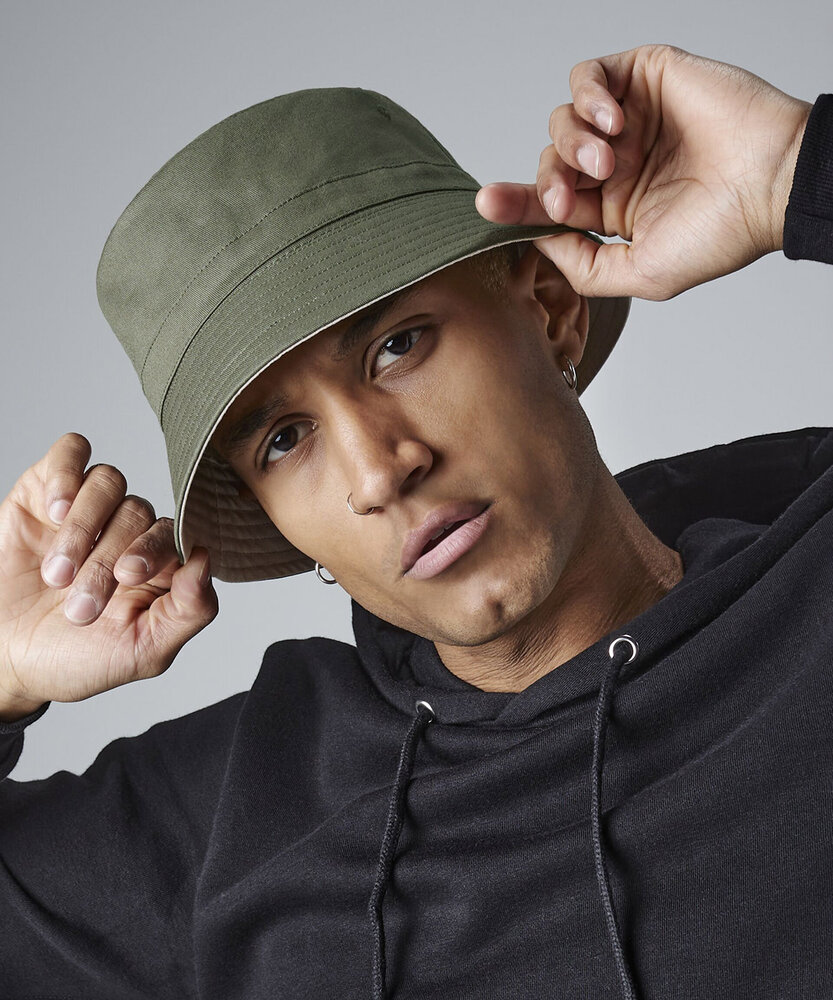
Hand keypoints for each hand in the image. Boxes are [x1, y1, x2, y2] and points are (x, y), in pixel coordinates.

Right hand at [0, 433, 217, 721]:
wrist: (2, 661)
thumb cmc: (73, 658)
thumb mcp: (142, 651)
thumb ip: (189, 610)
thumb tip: (207, 559)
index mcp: (159, 565)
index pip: (176, 534)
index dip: (155, 549)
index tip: (127, 575)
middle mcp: (128, 531)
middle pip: (138, 512)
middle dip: (105, 559)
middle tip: (79, 604)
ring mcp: (88, 508)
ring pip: (109, 482)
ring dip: (82, 528)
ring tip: (55, 575)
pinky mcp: (46, 491)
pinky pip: (72, 453)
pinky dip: (66, 474)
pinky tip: (54, 511)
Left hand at [476, 44, 811, 299]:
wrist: (773, 185)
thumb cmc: (720, 234)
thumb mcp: (641, 275)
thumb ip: (585, 267)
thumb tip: (540, 243)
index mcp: (612, 211)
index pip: (549, 204)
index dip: (516, 203)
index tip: (488, 204)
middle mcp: (615, 167)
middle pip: (549, 163)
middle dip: (549, 182)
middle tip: (574, 198)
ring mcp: (627, 123)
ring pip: (561, 121)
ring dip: (572, 143)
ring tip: (608, 160)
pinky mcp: (642, 79)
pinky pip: (587, 76)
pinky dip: (588, 96)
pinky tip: (613, 120)